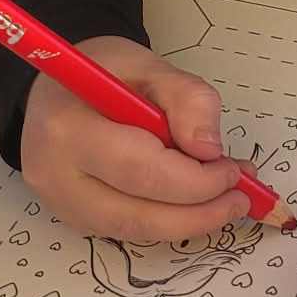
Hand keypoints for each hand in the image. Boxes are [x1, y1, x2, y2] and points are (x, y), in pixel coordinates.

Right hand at [21, 35, 254, 240]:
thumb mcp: (152, 66)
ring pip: (135, 231)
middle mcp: (55, 173)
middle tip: (241, 196)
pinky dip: (169, 221)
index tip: (232, 170)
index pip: (139, 170)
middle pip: (137, 213)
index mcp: (68, 128)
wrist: (61, 89)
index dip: (194, 180)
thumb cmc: (105, 74)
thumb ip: (188, 100)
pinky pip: (129, 231)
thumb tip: (209, 150)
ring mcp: (61, 202)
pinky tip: (196, 201)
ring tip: (228, 199)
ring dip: (190, 221)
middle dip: (200, 211)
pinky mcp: (74, 217)